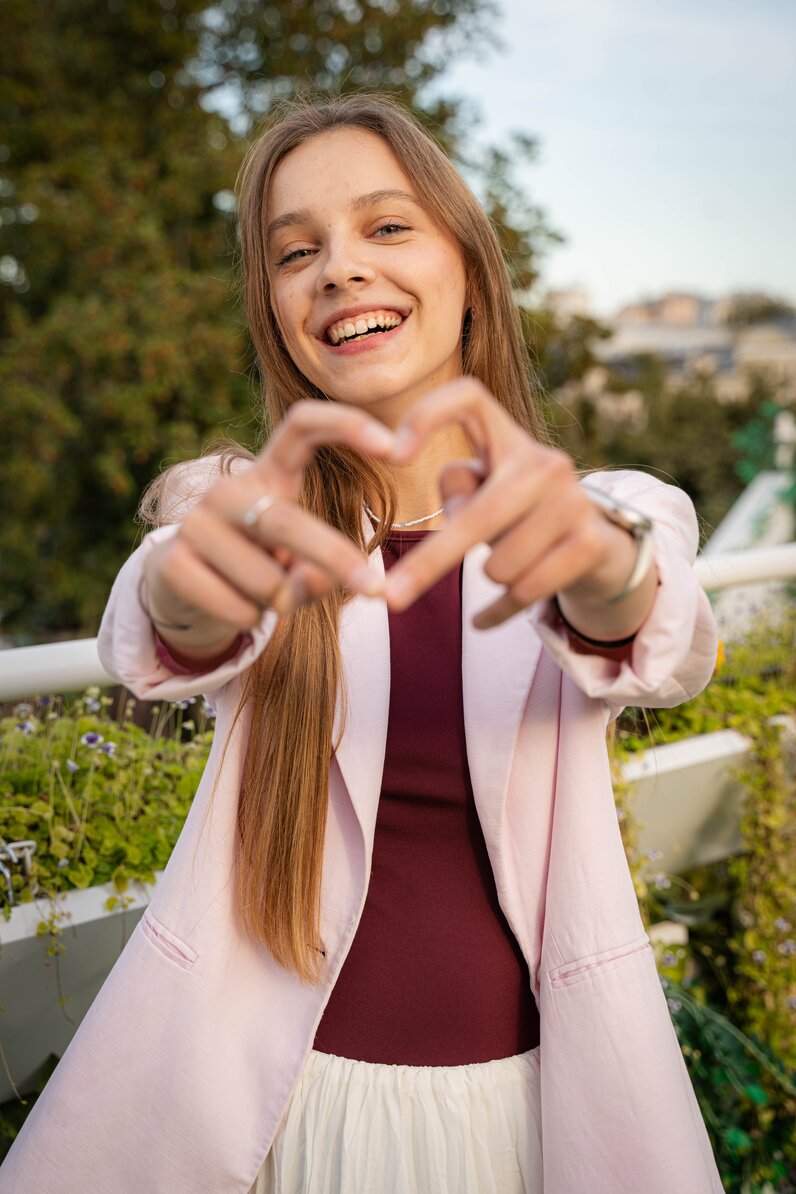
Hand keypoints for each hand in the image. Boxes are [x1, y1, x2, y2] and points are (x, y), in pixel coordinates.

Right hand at [144, 401, 394, 649]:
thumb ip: (320, 568)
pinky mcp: (172, 562)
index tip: (394, 447)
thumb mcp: (301, 562)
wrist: (185, 589)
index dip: (346, 425)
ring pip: (267, 581)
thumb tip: (319, 580)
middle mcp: (229, 490)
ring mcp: (194, 523)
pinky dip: (252, 621)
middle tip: (374, 591)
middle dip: (334, 558)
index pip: (301, 425)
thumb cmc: (261, 566)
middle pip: (288, 522)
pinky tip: (236, 607)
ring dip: (283, 603)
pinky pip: (239, 608)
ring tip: (267, 596)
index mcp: (268, 474)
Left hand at [383, 377, 640, 628]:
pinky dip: (497, 613)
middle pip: (475, 517)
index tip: (393, 455)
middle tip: (389, 598)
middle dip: (428, 564)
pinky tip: (483, 620)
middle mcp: (545, 462)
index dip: (427, 415)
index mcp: (509, 439)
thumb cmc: (517, 516)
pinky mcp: (590, 543)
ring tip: (506, 563)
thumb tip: (457, 512)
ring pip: (500, 566)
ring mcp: (573, 501)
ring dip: (489, 577)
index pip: (468, 397)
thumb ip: (459, 491)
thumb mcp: (484, 493)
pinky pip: (525, 592)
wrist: (596, 547)